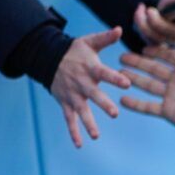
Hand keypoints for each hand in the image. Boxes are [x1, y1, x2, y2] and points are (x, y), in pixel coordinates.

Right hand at [50, 28, 131, 147]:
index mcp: (91, 68)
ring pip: (81, 111)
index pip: (105, 73)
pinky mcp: (65, 103)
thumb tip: (121, 28)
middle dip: (103, 104)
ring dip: (88, 123)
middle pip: (94, 95)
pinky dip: (73, 132)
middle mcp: (82, 83)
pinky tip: (80, 145)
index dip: (115, 78)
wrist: (48, 58)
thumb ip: (105, 38)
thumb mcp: (89, 42)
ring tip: (96, 136)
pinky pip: (69, 120)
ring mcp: (73, 95)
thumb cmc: (74, 51)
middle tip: (115, 113)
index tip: (127, 83)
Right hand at [122, 9, 174, 135]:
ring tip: (117, 73)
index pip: (168, 56)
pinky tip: (122, 98)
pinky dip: (135, 103)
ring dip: (133, 79)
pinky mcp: (169, 111)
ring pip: (148, 85)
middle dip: (138, 63)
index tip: (142, 46)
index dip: (155, 51)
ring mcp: (173, 97)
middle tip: (121, 57)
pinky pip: (148, 107)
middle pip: (154, 69)